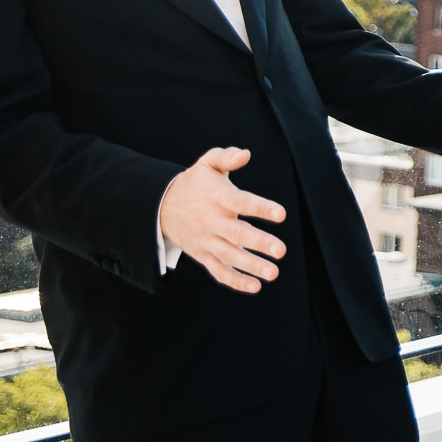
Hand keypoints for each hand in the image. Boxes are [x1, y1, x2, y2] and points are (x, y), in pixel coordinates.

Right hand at [159, 147, 288, 293]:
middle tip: (281, 251)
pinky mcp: (202, 255)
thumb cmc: (195, 183)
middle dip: (259, 243)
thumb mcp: (207, 164)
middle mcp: (211, 221)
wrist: (161, 206)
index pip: (241, 203)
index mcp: (216, 197)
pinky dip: (234, 280)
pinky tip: (255, 286)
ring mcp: (206, 240)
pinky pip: (218, 270)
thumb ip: (227, 157)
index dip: (261, 208)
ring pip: (229, 256)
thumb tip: (245, 154)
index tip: (281, 214)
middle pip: (236, 234)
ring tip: (273, 272)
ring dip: (250, 266)